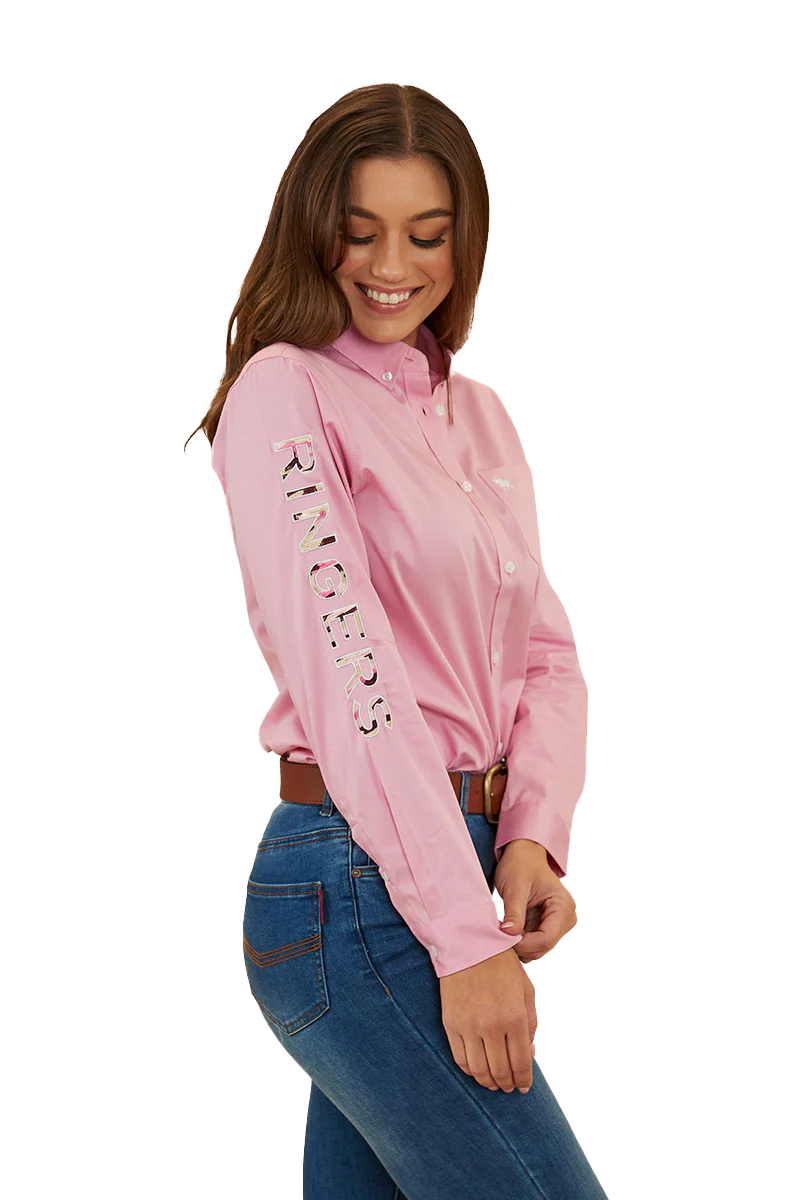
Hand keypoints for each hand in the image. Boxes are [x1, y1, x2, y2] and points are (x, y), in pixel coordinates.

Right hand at [440, 948, 536, 1092]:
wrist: (468, 946)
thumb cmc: (502, 967)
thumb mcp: (527, 991)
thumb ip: (531, 1023)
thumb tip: (529, 1053)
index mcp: (515, 1017)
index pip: (521, 1062)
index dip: (524, 1080)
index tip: (524, 1088)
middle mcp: (492, 1025)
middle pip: (500, 1071)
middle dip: (507, 1084)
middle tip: (510, 1087)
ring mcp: (469, 1026)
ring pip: (479, 1071)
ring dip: (489, 1083)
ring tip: (495, 1083)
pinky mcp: (451, 1024)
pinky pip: (460, 1059)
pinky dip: (470, 1071)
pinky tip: (477, 1070)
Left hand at [495, 839, 576, 961]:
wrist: (523, 855)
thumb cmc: (521, 865)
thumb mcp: (515, 887)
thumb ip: (514, 913)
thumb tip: (509, 935)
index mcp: (563, 907)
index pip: (546, 939)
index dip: (524, 944)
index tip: (503, 939)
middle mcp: (565, 918)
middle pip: (543, 947)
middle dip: (520, 945)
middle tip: (499, 935)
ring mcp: (557, 924)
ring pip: (537, 949)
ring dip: (519, 944)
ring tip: (503, 929)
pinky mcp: (547, 925)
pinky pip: (533, 943)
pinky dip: (519, 940)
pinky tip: (509, 928)